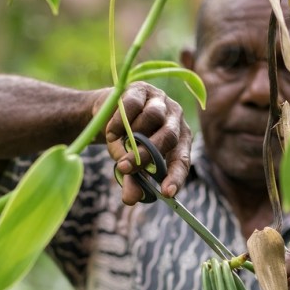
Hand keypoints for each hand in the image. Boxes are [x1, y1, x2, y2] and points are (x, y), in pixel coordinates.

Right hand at [96, 82, 191, 204]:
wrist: (106, 115)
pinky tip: (111, 132)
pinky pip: (133, 105)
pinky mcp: (141, 89)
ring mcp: (160, 101)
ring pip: (153, 117)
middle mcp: (175, 119)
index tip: (166, 193)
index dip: (176, 176)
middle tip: (124, 168)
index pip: (182, 160)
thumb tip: (130, 200)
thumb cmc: (125, 142)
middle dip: (146, 155)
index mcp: (179, 140)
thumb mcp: (129, 163)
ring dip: (133, 135)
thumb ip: (132, 180)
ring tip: (116, 144)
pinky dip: (120, 121)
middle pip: (169, 137)